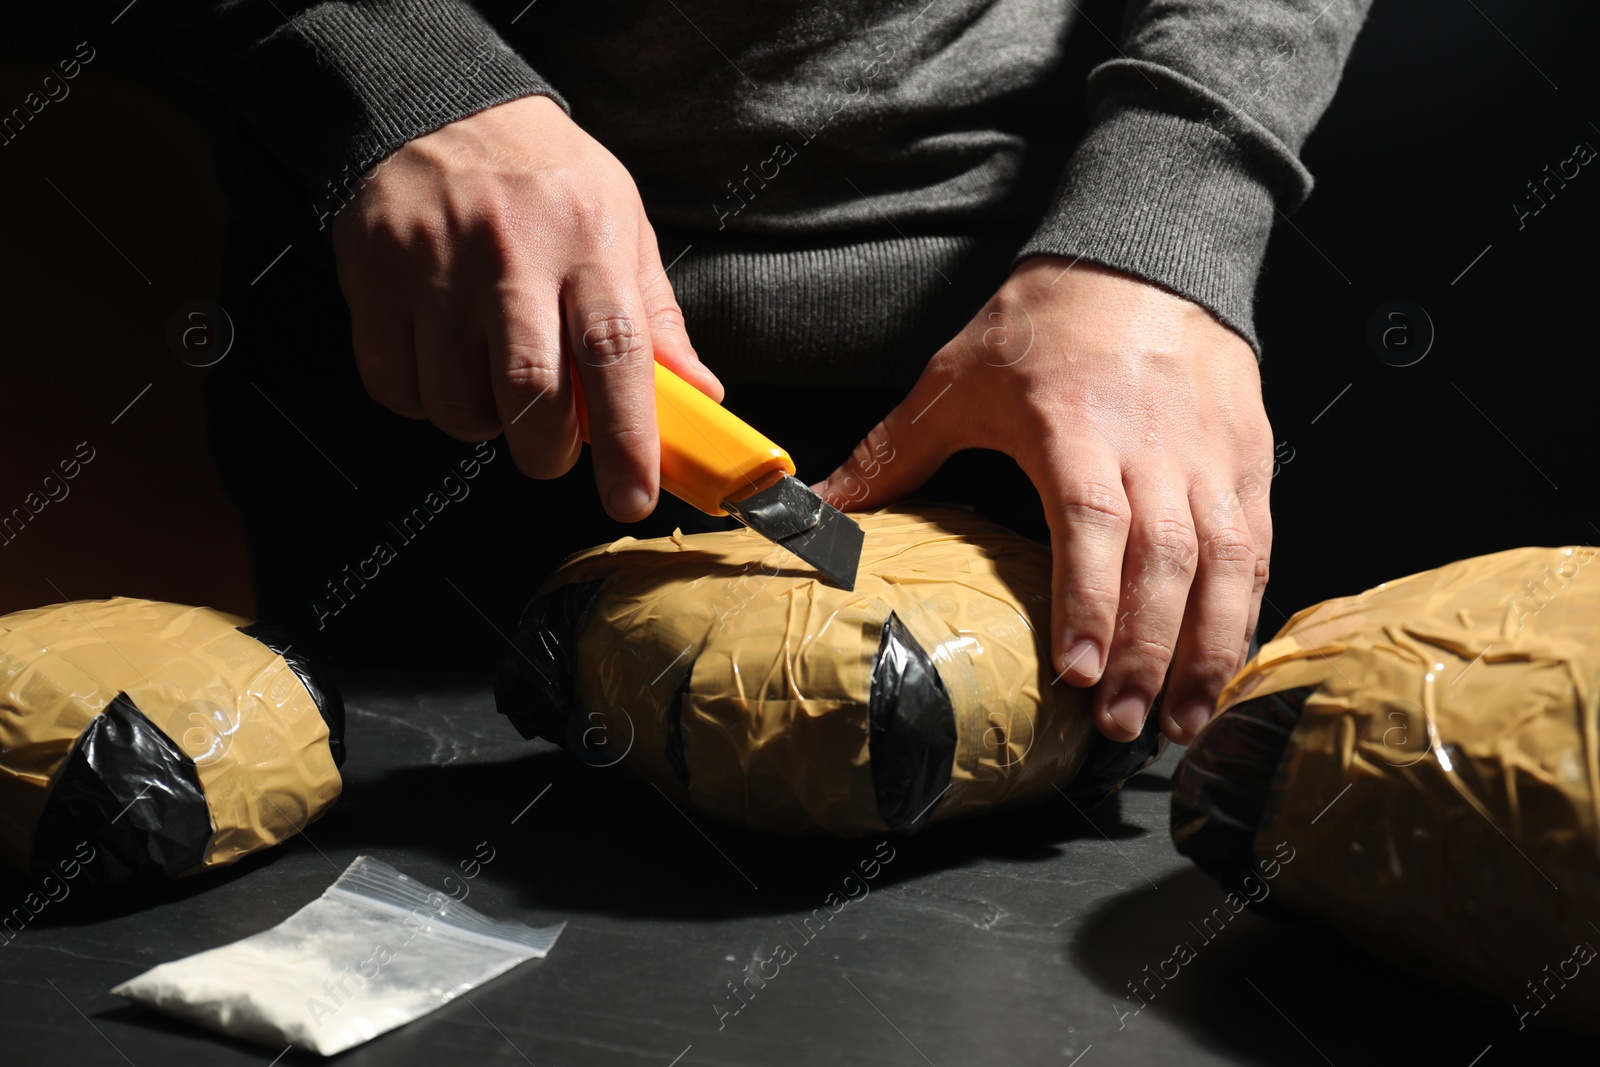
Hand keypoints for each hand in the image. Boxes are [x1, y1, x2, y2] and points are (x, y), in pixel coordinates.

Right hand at [331, 94, 722, 520]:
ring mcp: (435, 265)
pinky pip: (395, 385)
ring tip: (496, 391)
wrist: (440, 108)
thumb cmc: (546, 179)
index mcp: (588, 242)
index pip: (615, 354)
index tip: (633, 497)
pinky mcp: (374, 276)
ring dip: (482, 426)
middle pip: (531, 391)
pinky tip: (444, 369)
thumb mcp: (623, 225)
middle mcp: (511, 253)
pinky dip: (423, 403)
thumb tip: (699, 395)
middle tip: (552, 449)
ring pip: (457, 401)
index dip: (628, 439)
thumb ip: (657, 317)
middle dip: (546, 451)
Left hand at [813, 258, 1273, 743]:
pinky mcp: (1248, 461)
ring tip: (1183, 720)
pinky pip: (1258, 545)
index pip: (1092, 526)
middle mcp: (1153, 449)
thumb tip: (820, 507)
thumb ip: (892, 453)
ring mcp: (1209, 457)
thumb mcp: (955, 377)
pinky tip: (1226, 664)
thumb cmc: (1047, 322)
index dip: (1090, 605)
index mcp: (1076, 428)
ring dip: (1207, 649)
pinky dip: (1246, 610)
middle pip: (1163, 562)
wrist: (1143, 254)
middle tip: (1123, 726)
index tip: (1078, 674)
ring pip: (1225, 565)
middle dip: (1148, 654)